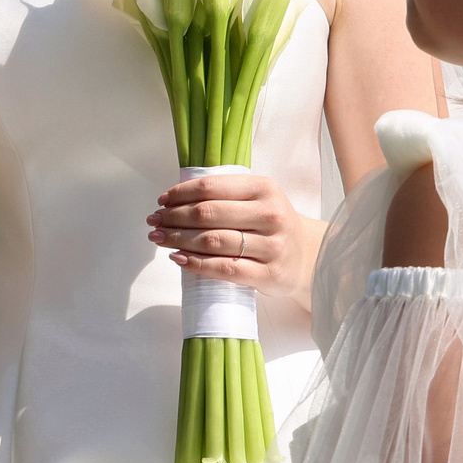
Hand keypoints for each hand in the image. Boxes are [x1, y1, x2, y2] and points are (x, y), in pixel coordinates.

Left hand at [150, 173, 323, 303]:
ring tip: (159, 238)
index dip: (181, 194)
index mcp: (265, 188)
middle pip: (208, 214)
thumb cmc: (272, 224)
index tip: (162, 200)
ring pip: (213, 241)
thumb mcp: (258, 199)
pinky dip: (196, 264)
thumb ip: (226, 195)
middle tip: (154, 221)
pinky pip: (224, 269)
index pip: (212, 187)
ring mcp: (271, 246)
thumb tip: (175, 199)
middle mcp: (270, 215)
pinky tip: (178, 258)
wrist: (308, 256)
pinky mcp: (268, 274)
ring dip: (178, 239)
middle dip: (174, 217)